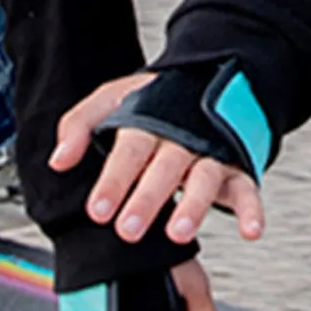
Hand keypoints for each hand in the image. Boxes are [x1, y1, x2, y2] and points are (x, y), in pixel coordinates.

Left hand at [49, 73, 266, 248]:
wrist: (204, 78)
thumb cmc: (152, 102)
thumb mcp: (110, 101)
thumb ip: (79, 126)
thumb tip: (58, 160)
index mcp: (149, 120)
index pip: (130, 150)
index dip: (114, 180)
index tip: (98, 210)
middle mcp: (181, 137)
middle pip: (165, 167)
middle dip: (147, 199)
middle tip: (128, 230)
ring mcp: (211, 152)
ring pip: (205, 178)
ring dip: (194, 205)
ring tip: (178, 232)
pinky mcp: (236, 167)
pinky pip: (248, 188)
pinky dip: (252, 209)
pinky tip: (250, 231)